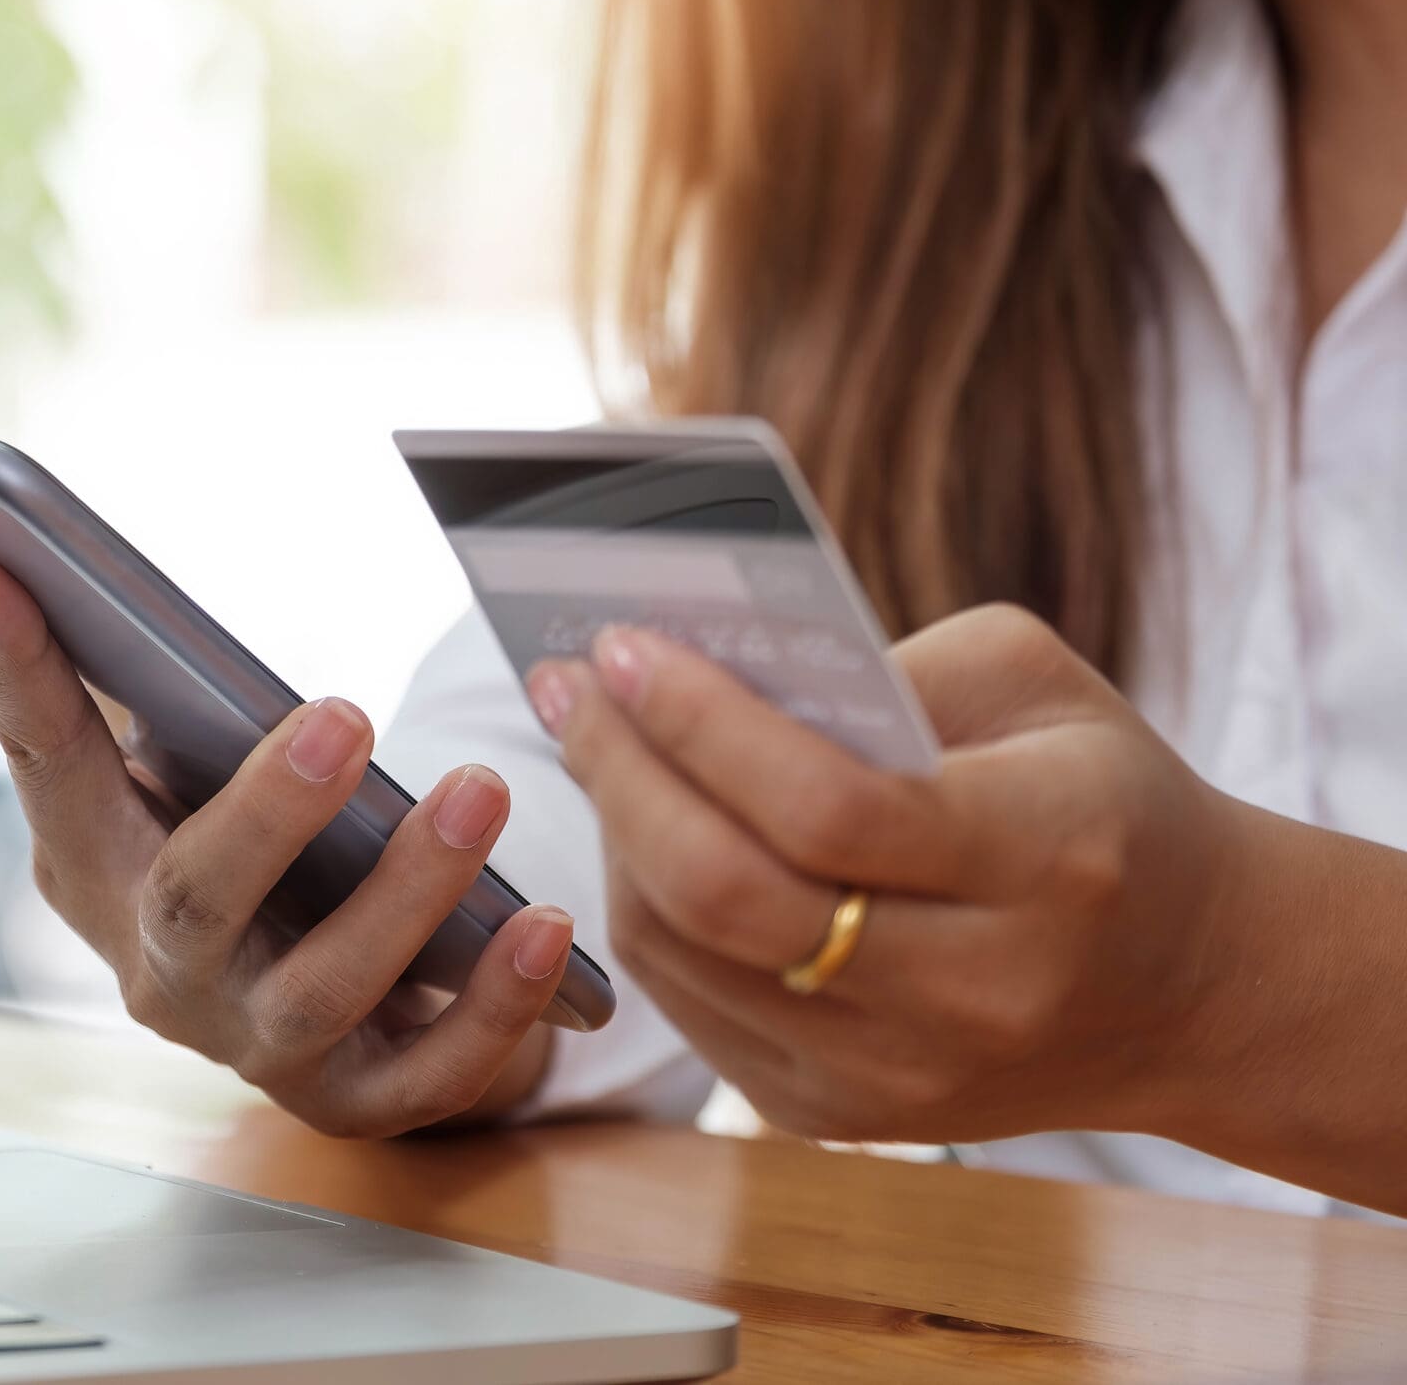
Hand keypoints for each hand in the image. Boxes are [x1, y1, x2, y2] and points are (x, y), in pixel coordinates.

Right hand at [0, 552, 576, 1136]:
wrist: (323, 1000)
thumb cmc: (236, 843)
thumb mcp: (158, 758)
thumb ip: (73, 671)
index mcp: (92, 865)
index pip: (43, 757)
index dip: (9, 664)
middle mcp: (160, 970)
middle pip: (194, 899)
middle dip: (267, 812)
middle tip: (345, 713)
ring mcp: (256, 1045)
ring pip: (323, 989)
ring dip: (408, 893)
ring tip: (479, 791)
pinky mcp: (357, 1099)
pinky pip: (428, 1076)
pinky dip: (491, 1007)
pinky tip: (548, 927)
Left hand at [528, 604, 1250, 1144]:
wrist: (1193, 986)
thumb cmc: (1099, 801)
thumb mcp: (1036, 690)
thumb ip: (877, 663)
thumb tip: (698, 659)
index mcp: (1041, 863)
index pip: (826, 807)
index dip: (699, 723)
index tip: (618, 646)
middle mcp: (970, 993)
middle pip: (727, 894)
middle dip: (620, 776)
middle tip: (568, 688)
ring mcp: (897, 1077)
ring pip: (684, 953)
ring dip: (613, 837)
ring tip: (594, 744)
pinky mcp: (840, 1116)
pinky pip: (690, 1004)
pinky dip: (645, 907)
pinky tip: (639, 832)